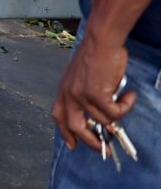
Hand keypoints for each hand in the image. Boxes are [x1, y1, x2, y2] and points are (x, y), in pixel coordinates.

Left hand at [53, 32, 137, 151]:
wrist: (101, 41)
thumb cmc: (96, 54)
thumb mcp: (82, 75)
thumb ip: (85, 92)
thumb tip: (100, 112)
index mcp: (64, 89)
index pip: (58, 115)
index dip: (65, 132)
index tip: (72, 144)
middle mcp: (69, 94)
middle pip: (75, 126)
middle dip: (89, 141)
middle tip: (104, 148)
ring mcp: (81, 95)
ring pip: (102, 120)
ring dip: (118, 115)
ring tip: (126, 101)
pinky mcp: (96, 95)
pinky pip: (114, 112)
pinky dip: (125, 107)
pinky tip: (129, 96)